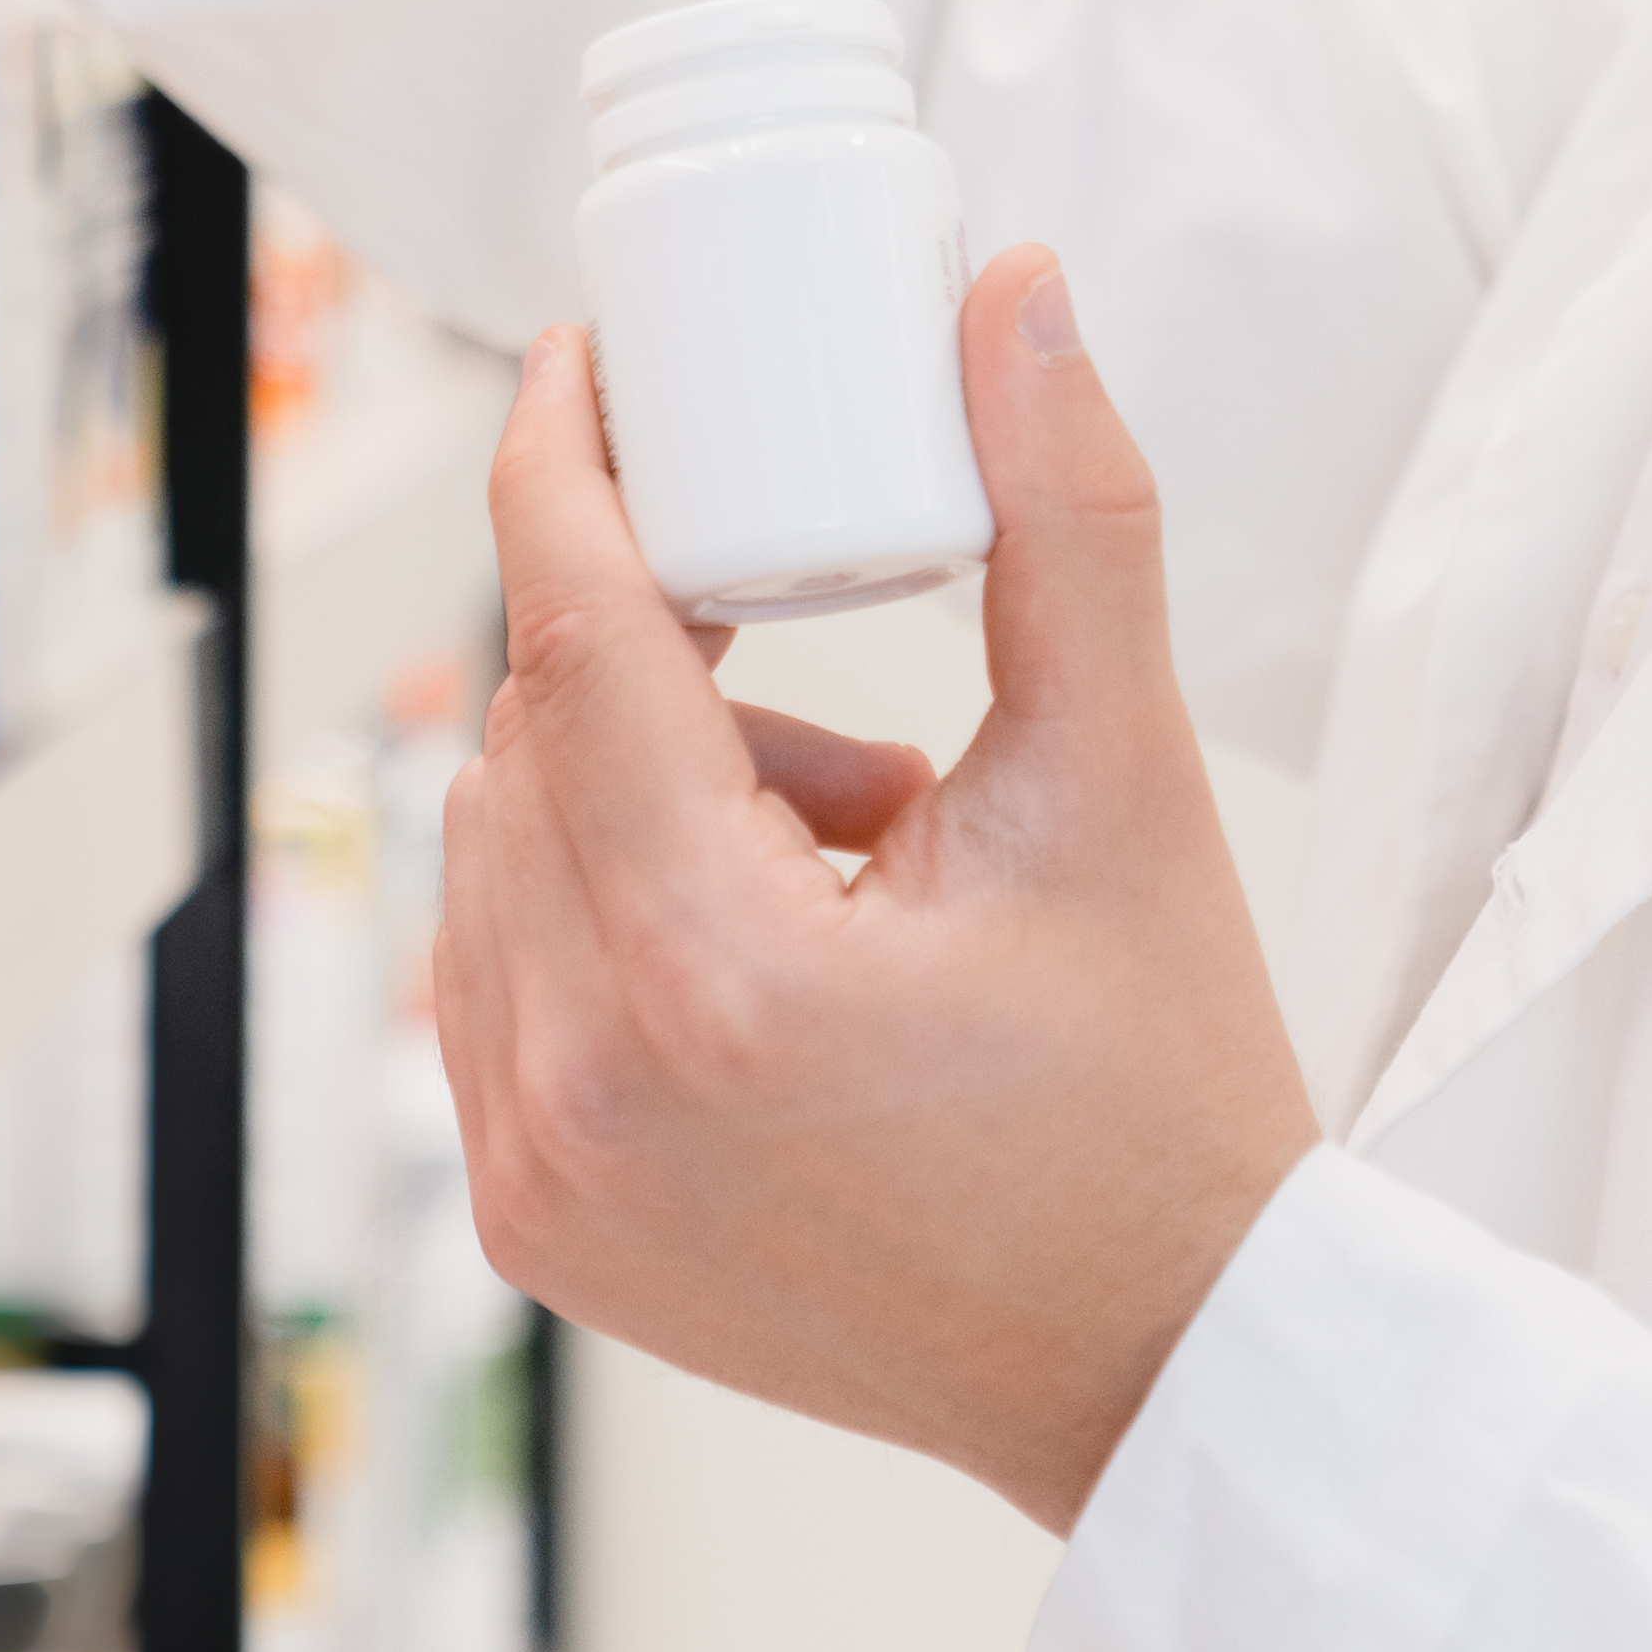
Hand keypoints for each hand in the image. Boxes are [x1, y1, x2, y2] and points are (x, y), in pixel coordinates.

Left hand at [434, 249, 1322, 1535]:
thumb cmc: (1157, 1094)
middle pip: (524, 734)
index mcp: (717, 976)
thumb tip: (1015, 293)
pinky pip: (492, 979)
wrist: (1159, 1358)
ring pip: (493, 849)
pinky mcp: (539, 1228)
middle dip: (646, 636)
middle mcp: (588, 1089)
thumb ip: (1065, 510)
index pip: (571, 640)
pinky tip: (763, 914)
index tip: (585, 368)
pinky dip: (592, 898)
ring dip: (622, 773)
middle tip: (795, 617)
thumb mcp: (1124, 777)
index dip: (562, 465)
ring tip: (834, 814)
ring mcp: (543, 1175)